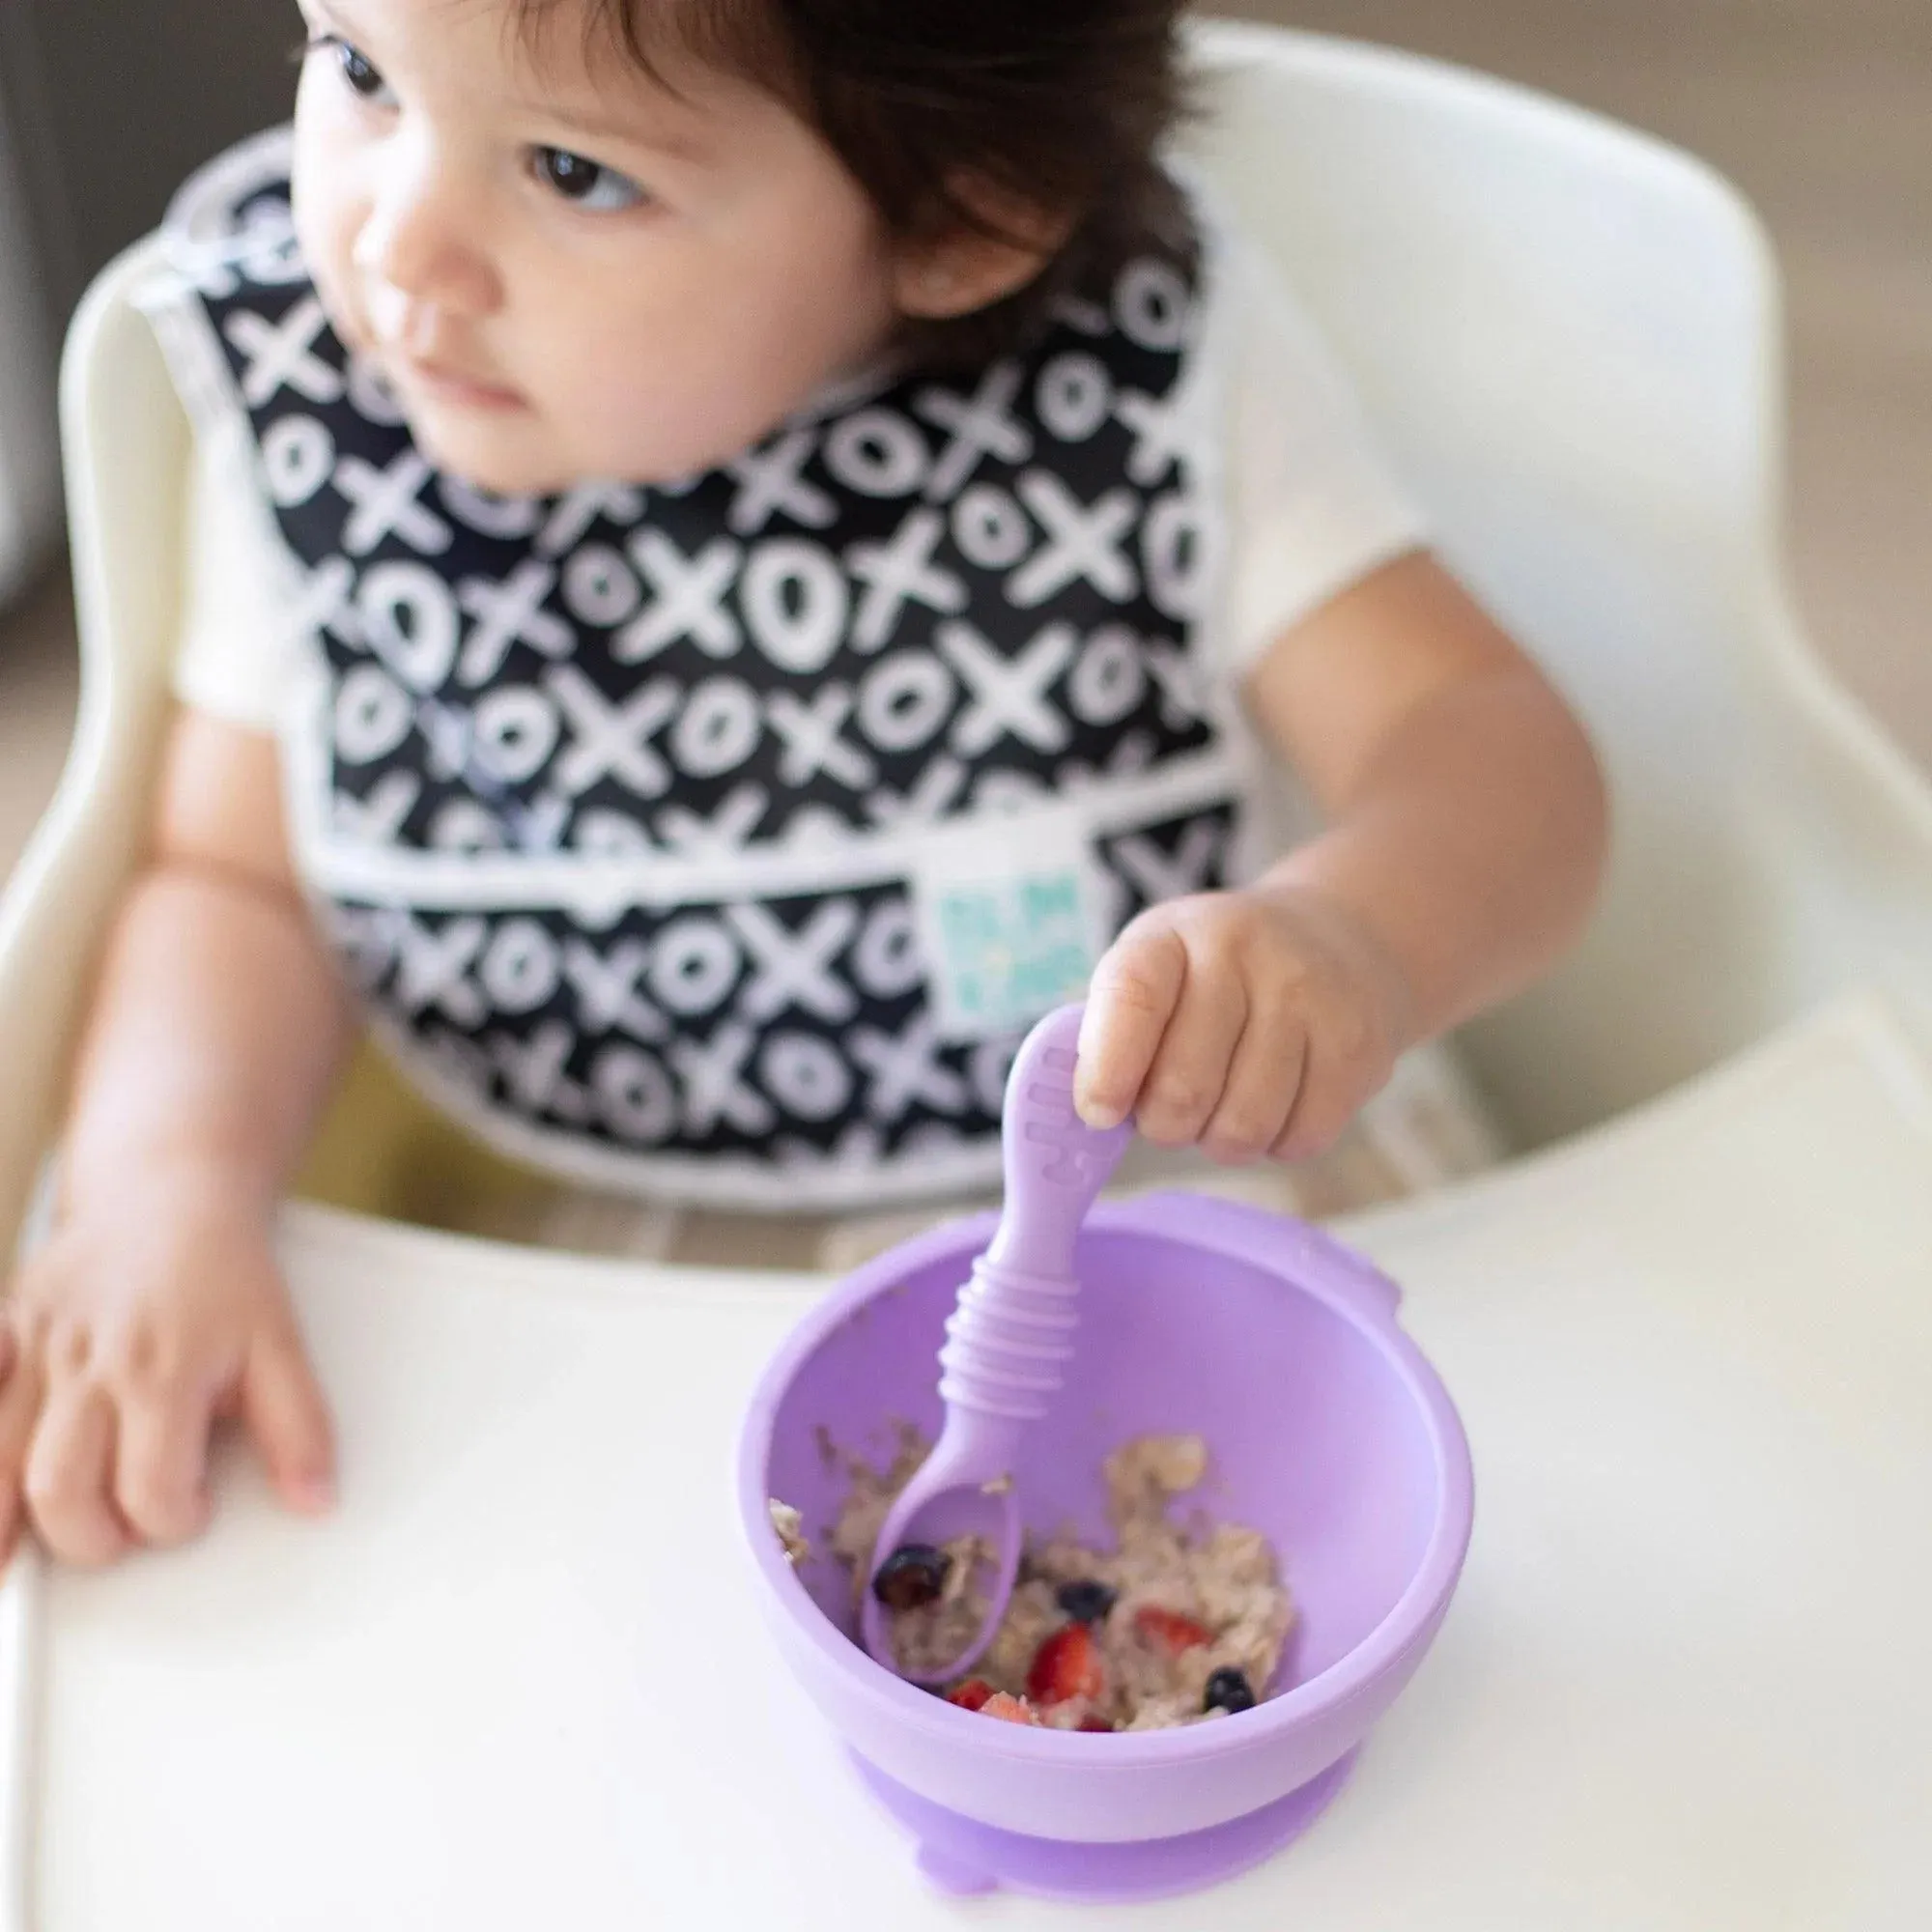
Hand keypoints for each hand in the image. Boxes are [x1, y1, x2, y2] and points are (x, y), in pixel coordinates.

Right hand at [0, 1167, 334, 1567]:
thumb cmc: (223, 1274)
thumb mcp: (280, 1345)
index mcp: (162, 1372)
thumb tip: (315, 1500)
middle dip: (90, 1539)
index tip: (189, 1511)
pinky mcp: (3, 1333)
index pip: (151, 1490)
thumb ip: (298, 1428)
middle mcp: (89, 1365)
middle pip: (60, 1490)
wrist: (168, 1194)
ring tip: (29, 1547)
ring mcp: (36, 1350)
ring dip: (8, 1519)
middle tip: (121, 1532)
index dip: (174, 1522)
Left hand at [1074, 883, 1414, 1163]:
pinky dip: (1275, 1144)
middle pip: (1183, 1089)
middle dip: (1162, 1123)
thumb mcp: (1153, 970)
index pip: (1132, 998)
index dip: (1108, 1069)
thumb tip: (1085, 1114)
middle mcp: (1243, 953)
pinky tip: (1273, 1104)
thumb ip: (1108, 1032)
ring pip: (1242, 1126)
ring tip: (1221, 1107)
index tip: (1099, 1112)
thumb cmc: (1214, 975)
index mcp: (1172, 935)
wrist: (1339, 941)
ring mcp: (1309, 997)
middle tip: (1167, 1111)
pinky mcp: (1358, 1048)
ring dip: (1217, 1140)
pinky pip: (1299, 1139)